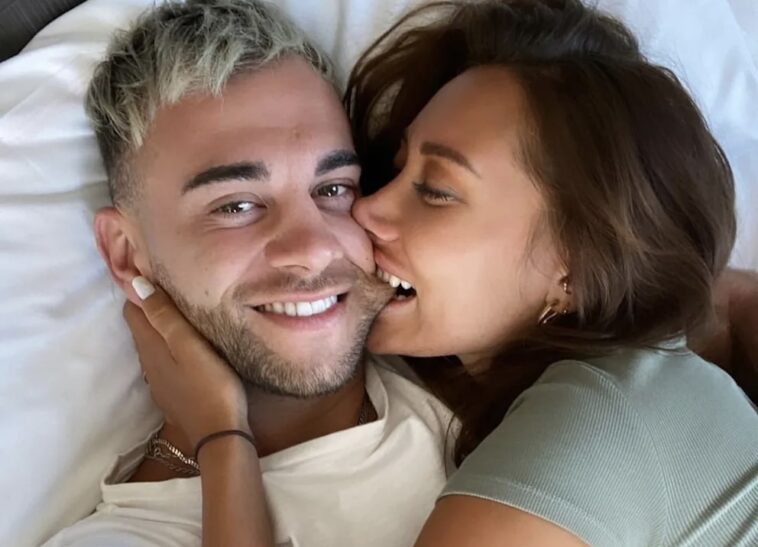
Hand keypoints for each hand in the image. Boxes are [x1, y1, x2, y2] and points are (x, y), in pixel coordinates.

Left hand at [124, 277, 250, 447]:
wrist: (221, 436)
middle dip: (152, 305)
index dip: (140, 290)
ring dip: (164, 326)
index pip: (132, 309)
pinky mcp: (175, 391)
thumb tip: (136, 282)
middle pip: (142, 326)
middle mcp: (148, 362)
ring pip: (155, 343)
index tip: (159, 272)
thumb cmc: (211, 386)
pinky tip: (191, 343)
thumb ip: (164, 315)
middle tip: (175, 285)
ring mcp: (160, 380)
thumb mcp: (190, 346)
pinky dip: (173, 345)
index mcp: (149, 347)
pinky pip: (167, 359)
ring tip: (186, 309)